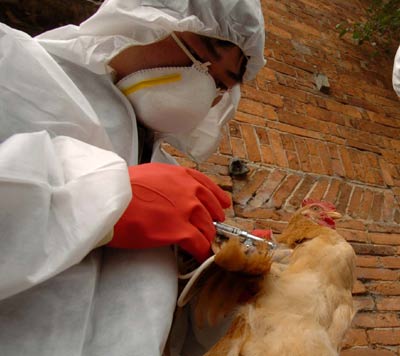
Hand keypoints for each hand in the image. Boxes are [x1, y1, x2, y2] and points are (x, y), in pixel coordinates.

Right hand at [108, 163, 230, 261]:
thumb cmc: (122, 186)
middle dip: (213, 221)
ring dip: (206, 237)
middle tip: (212, 229)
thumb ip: (167, 181)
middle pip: (210, 209)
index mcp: (181, 175)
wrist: (109, 198)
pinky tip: (200, 256)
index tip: (223, 205)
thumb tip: (170, 191)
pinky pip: (199, 244)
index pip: (208, 186)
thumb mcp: (150, 174)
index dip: (218, 197)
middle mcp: (189, 191)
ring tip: (204, 244)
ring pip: (207, 228)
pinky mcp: (180, 231)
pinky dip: (202, 251)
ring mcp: (187, 210)